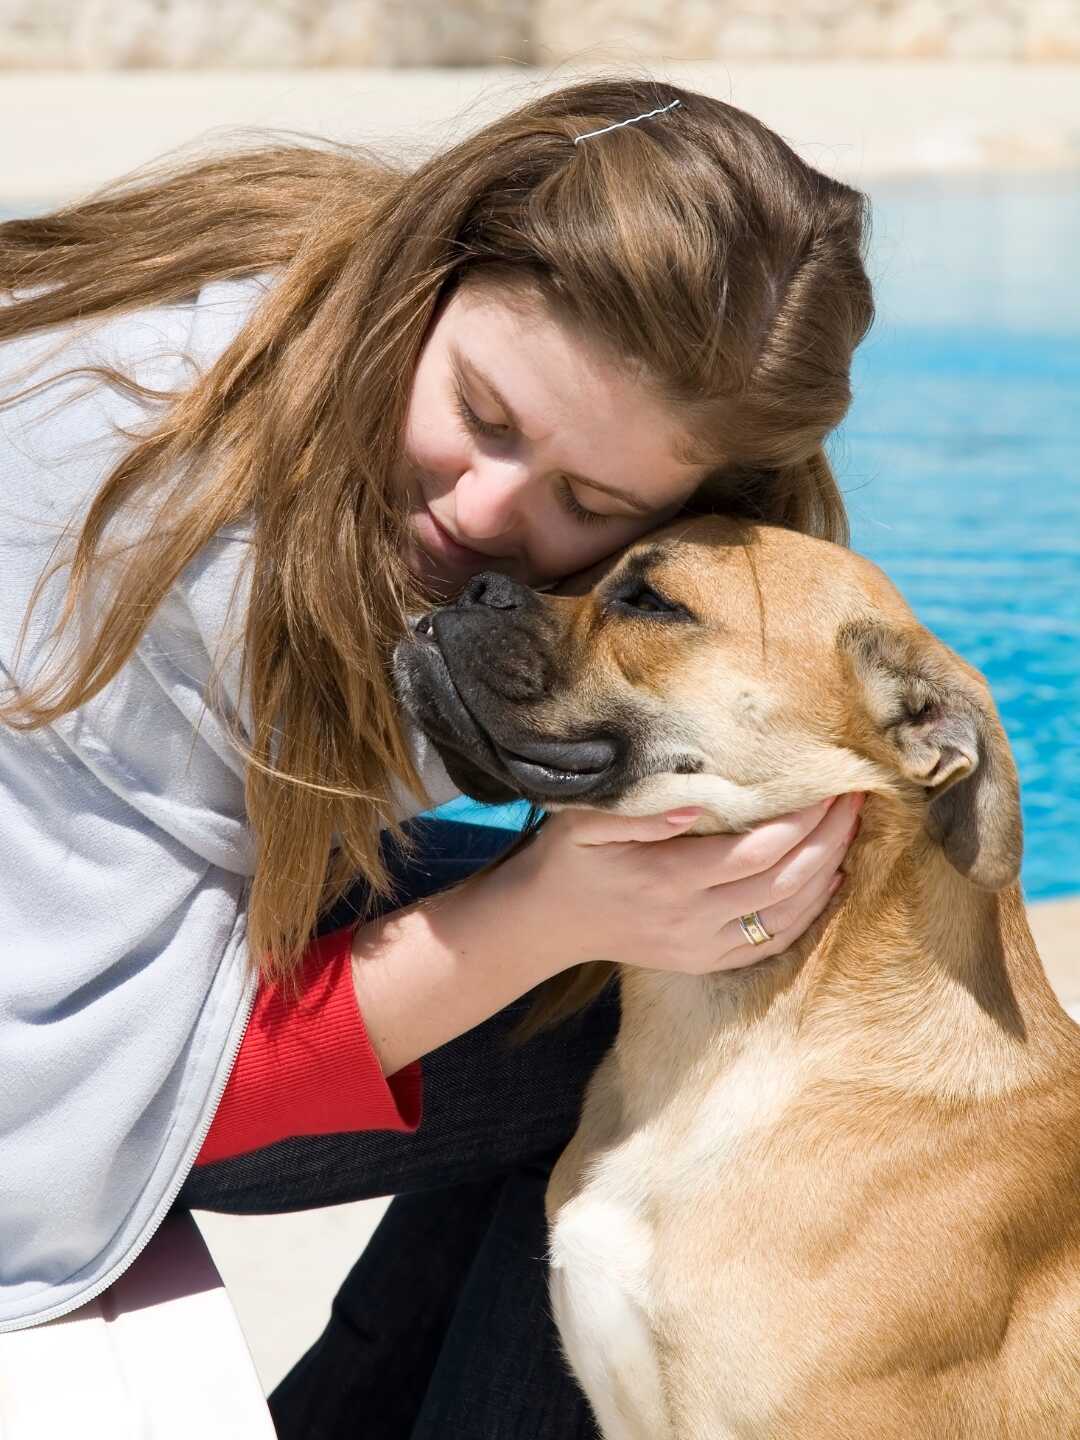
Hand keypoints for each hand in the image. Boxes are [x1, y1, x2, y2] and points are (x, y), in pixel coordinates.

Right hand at [506, 793, 863, 975]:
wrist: (546, 923)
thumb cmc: (569, 858)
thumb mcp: (584, 822)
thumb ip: (639, 813)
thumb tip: (696, 804)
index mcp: (668, 879)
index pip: (759, 849)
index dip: (803, 819)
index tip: (829, 783)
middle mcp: (692, 919)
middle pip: (785, 880)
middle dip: (829, 837)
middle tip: (855, 796)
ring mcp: (702, 946)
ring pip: (788, 913)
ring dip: (828, 869)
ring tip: (850, 828)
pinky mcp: (706, 960)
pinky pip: (774, 941)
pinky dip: (810, 911)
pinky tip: (829, 877)